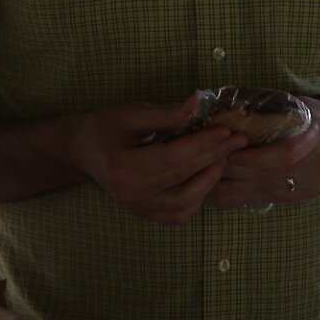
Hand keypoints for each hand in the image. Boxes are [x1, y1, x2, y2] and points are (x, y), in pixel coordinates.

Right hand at [63, 97, 244, 223]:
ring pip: (185, 203)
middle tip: (238, 141)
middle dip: (214, 157)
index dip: (202, 144)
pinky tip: (208, 176)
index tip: (226, 130)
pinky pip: (179, 213)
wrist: (81, 151)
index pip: (172, 157)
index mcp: (123, 167)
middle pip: (182, 177)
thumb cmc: (105, 127)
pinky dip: (198, 197)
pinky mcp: (145, 214)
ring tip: (225, 158)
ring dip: (210, 180)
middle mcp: (130, 194)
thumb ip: (166, 114)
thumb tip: (198, 104)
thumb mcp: (132, 114)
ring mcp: (137, 208)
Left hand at [209, 97, 319, 207]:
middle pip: (275, 174)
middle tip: (212, 168)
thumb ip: (269, 110)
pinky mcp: (310, 194)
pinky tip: (224, 195)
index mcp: (319, 134)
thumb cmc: (313, 114)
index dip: (257, 158)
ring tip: (211, 184)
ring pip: (271, 191)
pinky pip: (273, 199)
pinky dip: (246, 198)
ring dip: (238, 189)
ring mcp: (318, 182)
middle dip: (239, 173)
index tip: (232, 155)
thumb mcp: (296, 104)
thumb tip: (229, 113)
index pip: (287, 153)